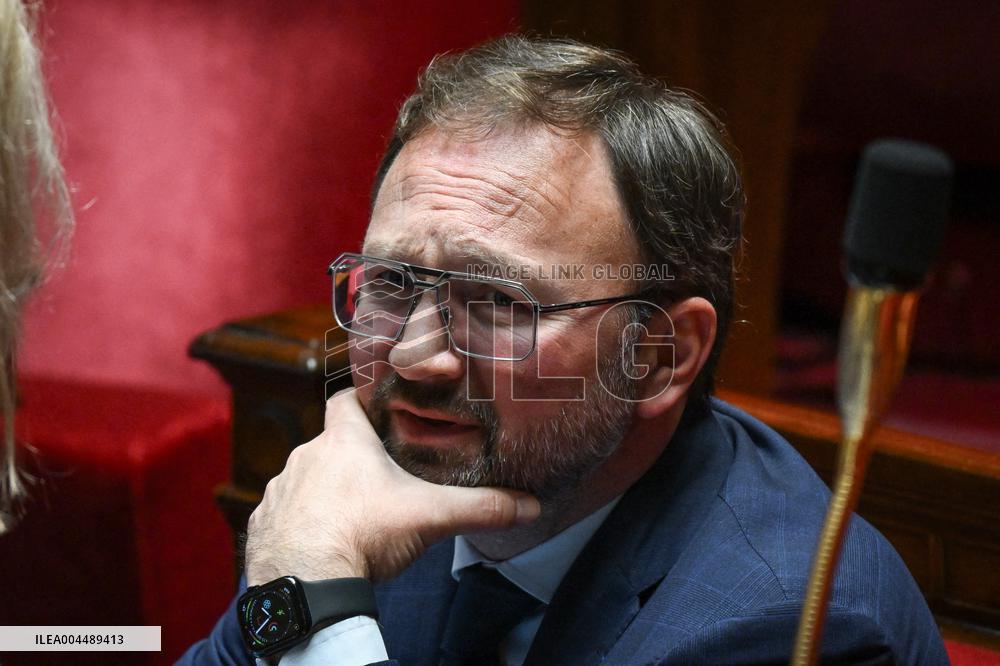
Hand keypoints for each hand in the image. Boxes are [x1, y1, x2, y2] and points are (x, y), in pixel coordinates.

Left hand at [244, 389, 540, 585]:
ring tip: (352, 516)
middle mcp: (304, 457)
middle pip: (330, 444)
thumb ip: (481, 507)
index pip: (345, 399)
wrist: (308, 584)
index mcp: (343, 442)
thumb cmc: (364, 535)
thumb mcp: (431, 516)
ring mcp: (278, 490)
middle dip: (352, 458)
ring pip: (305, 478)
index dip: (362, 401)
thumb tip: (529, 505)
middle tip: (381, 480)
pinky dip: (300, 522)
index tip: (379, 410)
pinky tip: (321, 541)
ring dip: (324, 490)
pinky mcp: (262, 523)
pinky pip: (282, 513)